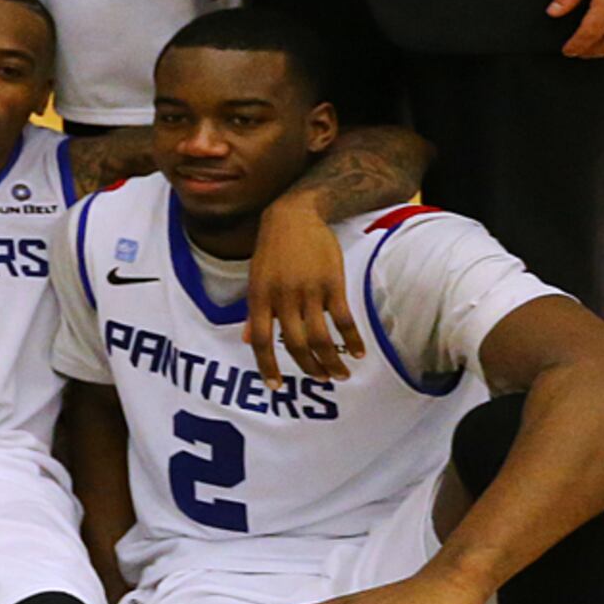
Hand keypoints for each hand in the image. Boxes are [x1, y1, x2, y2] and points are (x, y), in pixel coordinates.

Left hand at [243, 196, 360, 383]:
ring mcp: (308, 291)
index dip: (266, 366)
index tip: (276, 387)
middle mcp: (282, 298)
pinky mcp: (332, 283)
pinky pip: (343, 319)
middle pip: (293, 344)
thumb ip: (253, 311)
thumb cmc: (272, 250)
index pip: (259, 340)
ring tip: (340, 374)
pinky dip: (352, 339)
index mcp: (259, 298)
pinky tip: (358, 352)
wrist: (294, 216)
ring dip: (331, 360)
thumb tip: (245, 339)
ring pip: (320, 337)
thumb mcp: (255, 279)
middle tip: (320, 380)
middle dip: (307, 367)